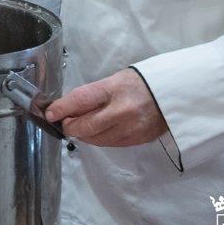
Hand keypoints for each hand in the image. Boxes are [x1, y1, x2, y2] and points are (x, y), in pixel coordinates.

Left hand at [44, 68, 168, 146]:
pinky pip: (109, 143)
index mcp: (114, 89)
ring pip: (95, 139)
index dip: (62, 108)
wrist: (173, 94)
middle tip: (64, 122)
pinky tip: (96, 131)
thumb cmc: (139, 83)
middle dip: (70, 126)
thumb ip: (93, 95)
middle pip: (85, 126)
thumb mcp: (114, 80)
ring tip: (79, 126)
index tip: (50, 113)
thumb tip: (69, 108)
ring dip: (82, 134)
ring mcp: (130, 128)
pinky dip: (98, 138)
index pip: (80, 100)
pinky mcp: (136, 140)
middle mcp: (121, 111)